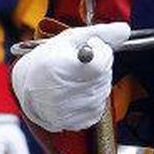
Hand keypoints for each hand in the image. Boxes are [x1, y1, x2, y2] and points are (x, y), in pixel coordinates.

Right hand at [10, 22, 130, 132]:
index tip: (91, 47)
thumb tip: (125, 30)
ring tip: (79, 77)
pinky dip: (93, 99)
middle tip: (83, 63)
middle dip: (100, 67)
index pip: (101, 64)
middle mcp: (61, 93)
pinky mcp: (72, 123)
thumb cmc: (47, 60)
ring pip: (103, 93)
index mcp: (59, 68)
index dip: (101, 52)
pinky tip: (79, 91)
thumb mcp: (70, 39)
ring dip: (97, 82)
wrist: (28, 87)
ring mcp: (67, 111)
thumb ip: (100, 33)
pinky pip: (98, 109)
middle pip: (103, 78)